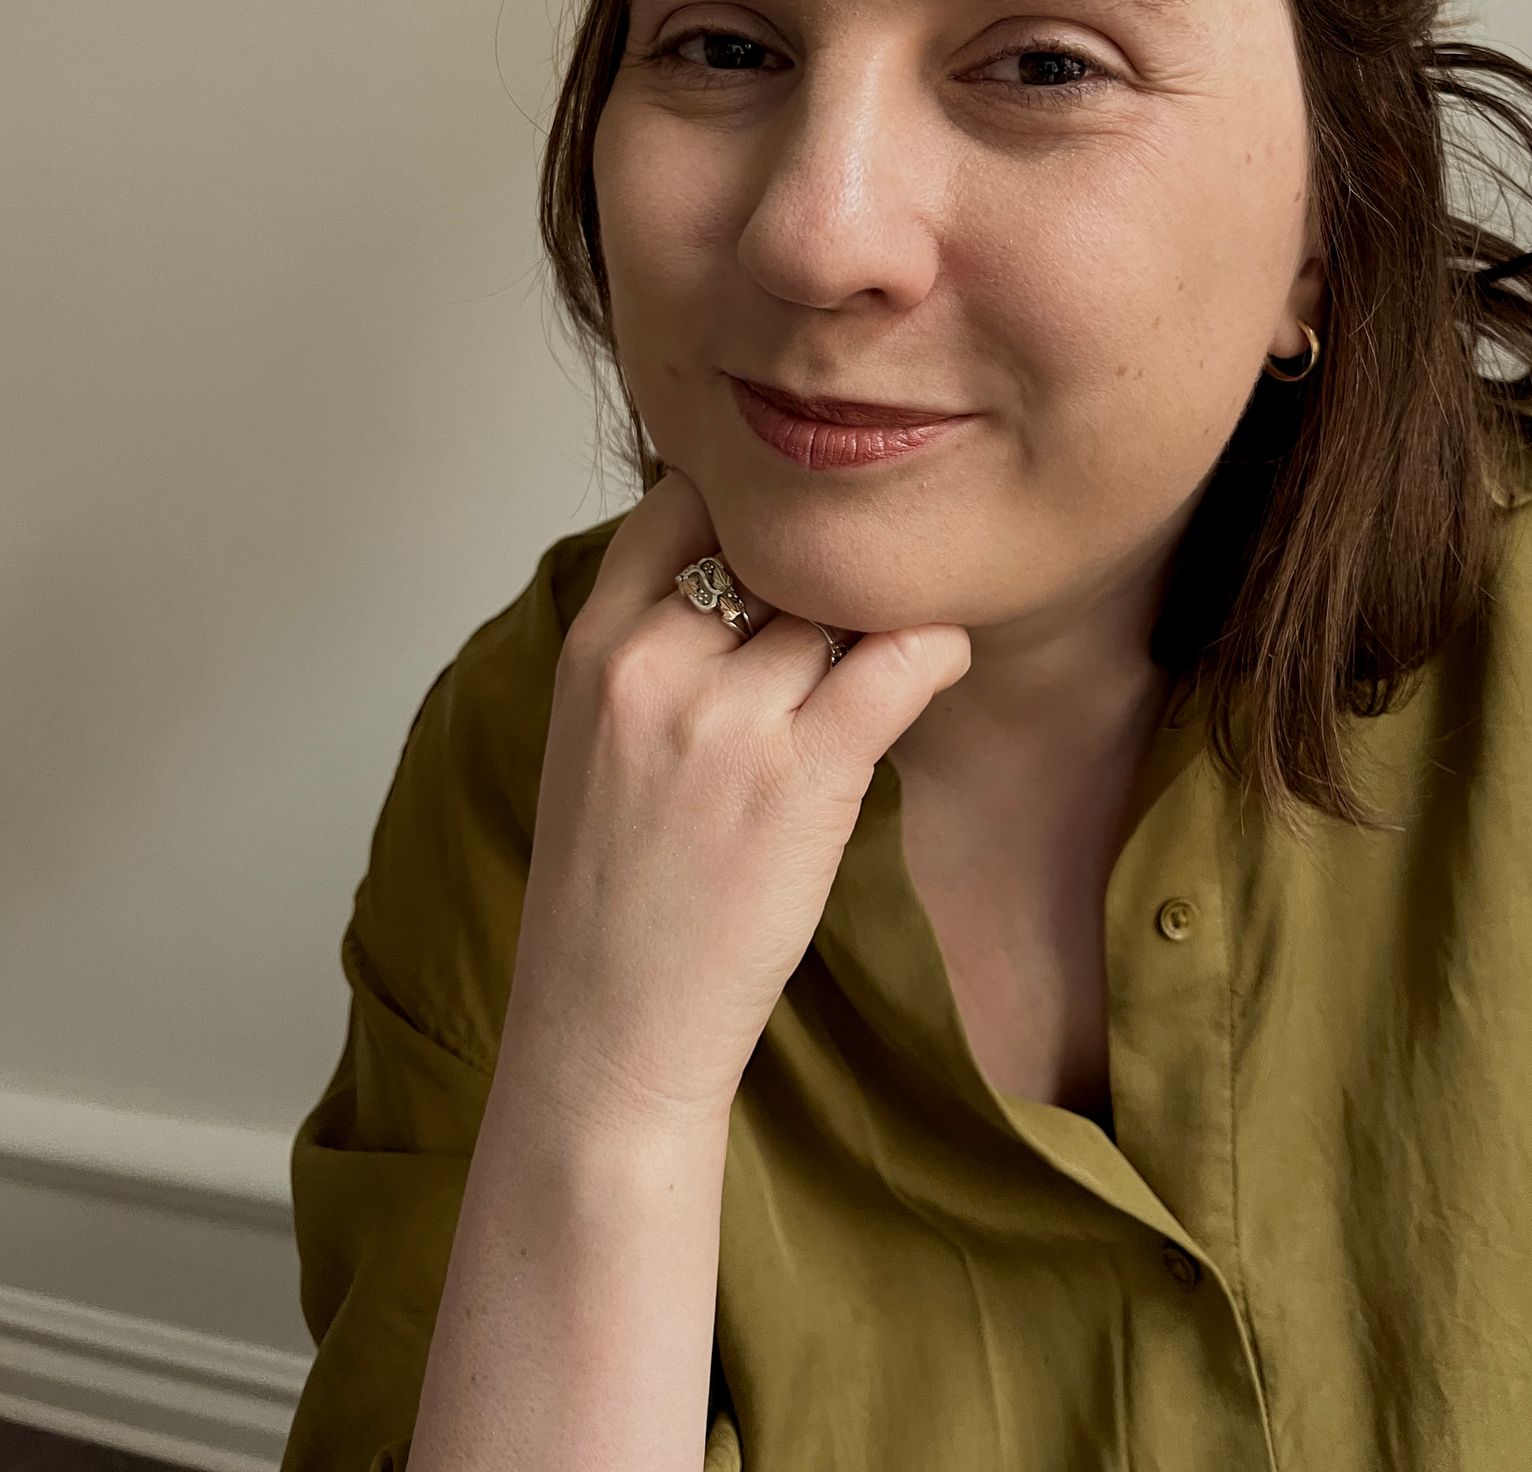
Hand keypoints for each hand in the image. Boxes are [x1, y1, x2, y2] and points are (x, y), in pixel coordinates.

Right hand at [505, 467, 971, 1132]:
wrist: (606, 1029)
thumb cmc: (608, 893)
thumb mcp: (591, 738)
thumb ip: (652, 649)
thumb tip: (744, 578)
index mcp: (591, 646)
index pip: (682, 502)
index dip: (751, 511)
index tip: (794, 543)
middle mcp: (650, 662)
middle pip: (772, 547)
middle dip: (824, 569)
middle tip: (862, 598)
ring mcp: (724, 717)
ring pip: (838, 600)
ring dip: (881, 612)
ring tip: (898, 641)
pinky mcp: (800, 776)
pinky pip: (894, 663)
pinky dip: (935, 648)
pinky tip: (941, 661)